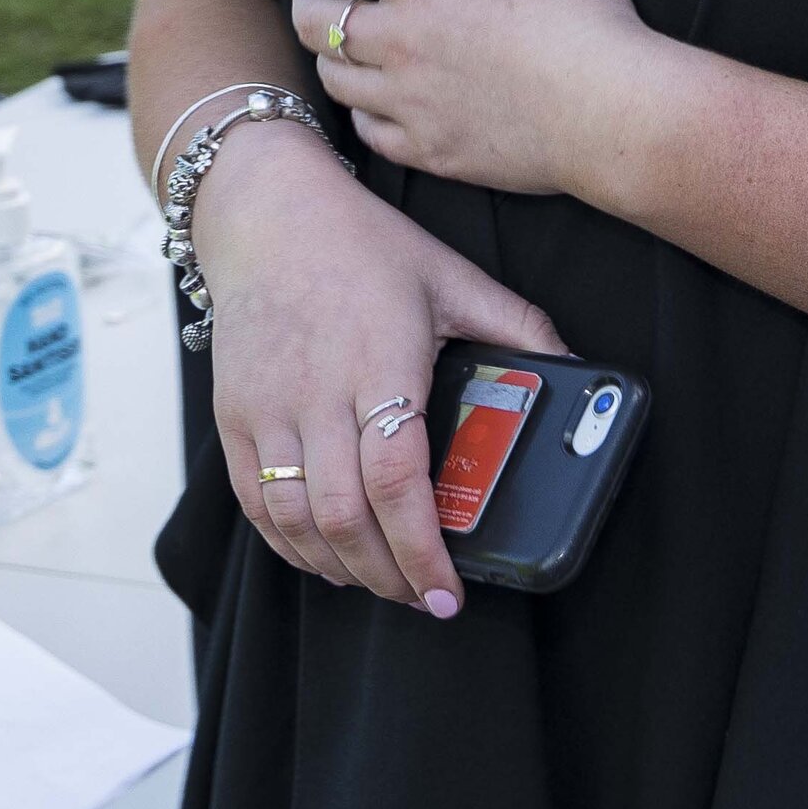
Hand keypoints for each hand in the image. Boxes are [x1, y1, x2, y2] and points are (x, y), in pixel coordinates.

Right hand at [190, 119, 563, 617]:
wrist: (265, 210)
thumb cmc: (361, 244)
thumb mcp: (450, 275)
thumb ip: (517, 325)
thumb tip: (573, 368)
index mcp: (379, 361)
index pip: (398, 480)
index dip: (423, 549)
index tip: (449, 591)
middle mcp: (316, 391)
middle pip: (347, 517)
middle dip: (391, 576)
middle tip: (427, 598)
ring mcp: (268, 407)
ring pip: (297, 521)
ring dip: (342, 569)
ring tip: (384, 582)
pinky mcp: (234, 416)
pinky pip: (255, 504)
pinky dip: (290, 545)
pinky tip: (326, 558)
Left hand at [283, 0, 674, 198]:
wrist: (612, 114)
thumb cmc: (582, 16)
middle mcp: (400, 45)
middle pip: (312, 19)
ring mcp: (410, 105)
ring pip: (333, 78)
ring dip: (330, 50)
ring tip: (349, 36)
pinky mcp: (431, 151)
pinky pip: (367, 132)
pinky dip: (362, 108)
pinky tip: (381, 95)